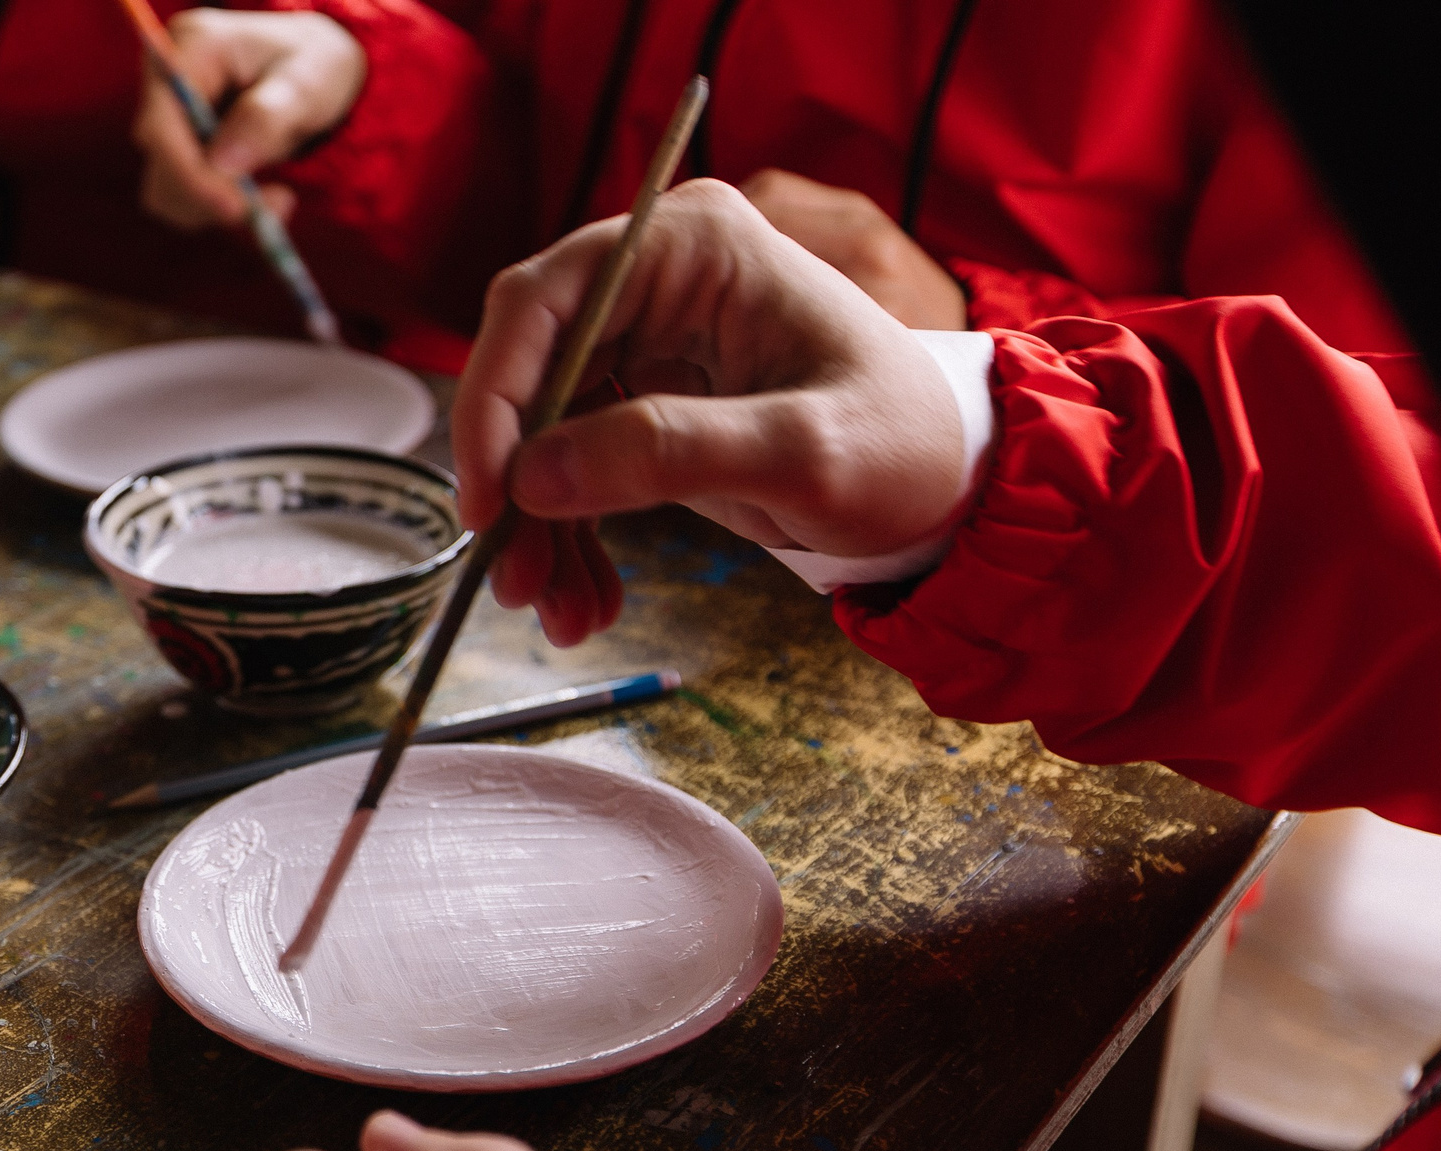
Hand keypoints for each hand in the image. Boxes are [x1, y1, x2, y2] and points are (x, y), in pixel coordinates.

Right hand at [133, 8, 367, 229]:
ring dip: (219, 208)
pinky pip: (183, 198)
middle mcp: (166, 79)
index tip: (235, 208)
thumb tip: (220, 163)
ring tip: (280, 197)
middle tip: (279, 203)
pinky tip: (263, 195)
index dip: (190, 174)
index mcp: (193, 47)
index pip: (161, 125)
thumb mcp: (307, 83)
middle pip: (161, 161)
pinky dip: (219, 209)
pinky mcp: (175, 149)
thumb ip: (266, 117)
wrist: (314, 68)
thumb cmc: (314, 65)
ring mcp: (165, 116)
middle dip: (213, 195)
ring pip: (167, 190)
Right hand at [455, 179, 968, 643]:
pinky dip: (570, 538)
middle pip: (530, 372)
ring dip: (539, 530)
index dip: (497, 398)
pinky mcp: (646, 405)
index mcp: (695, 244)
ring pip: (542, 434)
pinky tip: (588, 601)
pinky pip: (574, 469)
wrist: (951, 484)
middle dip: (515, 485)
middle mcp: (657, 279)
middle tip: (513, 581)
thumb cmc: (903, 446)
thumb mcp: (801, 453)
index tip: (489, 498)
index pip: (546, 301)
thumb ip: (670, 452)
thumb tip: (533, 478)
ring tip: (560, 614)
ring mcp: (647, 343)